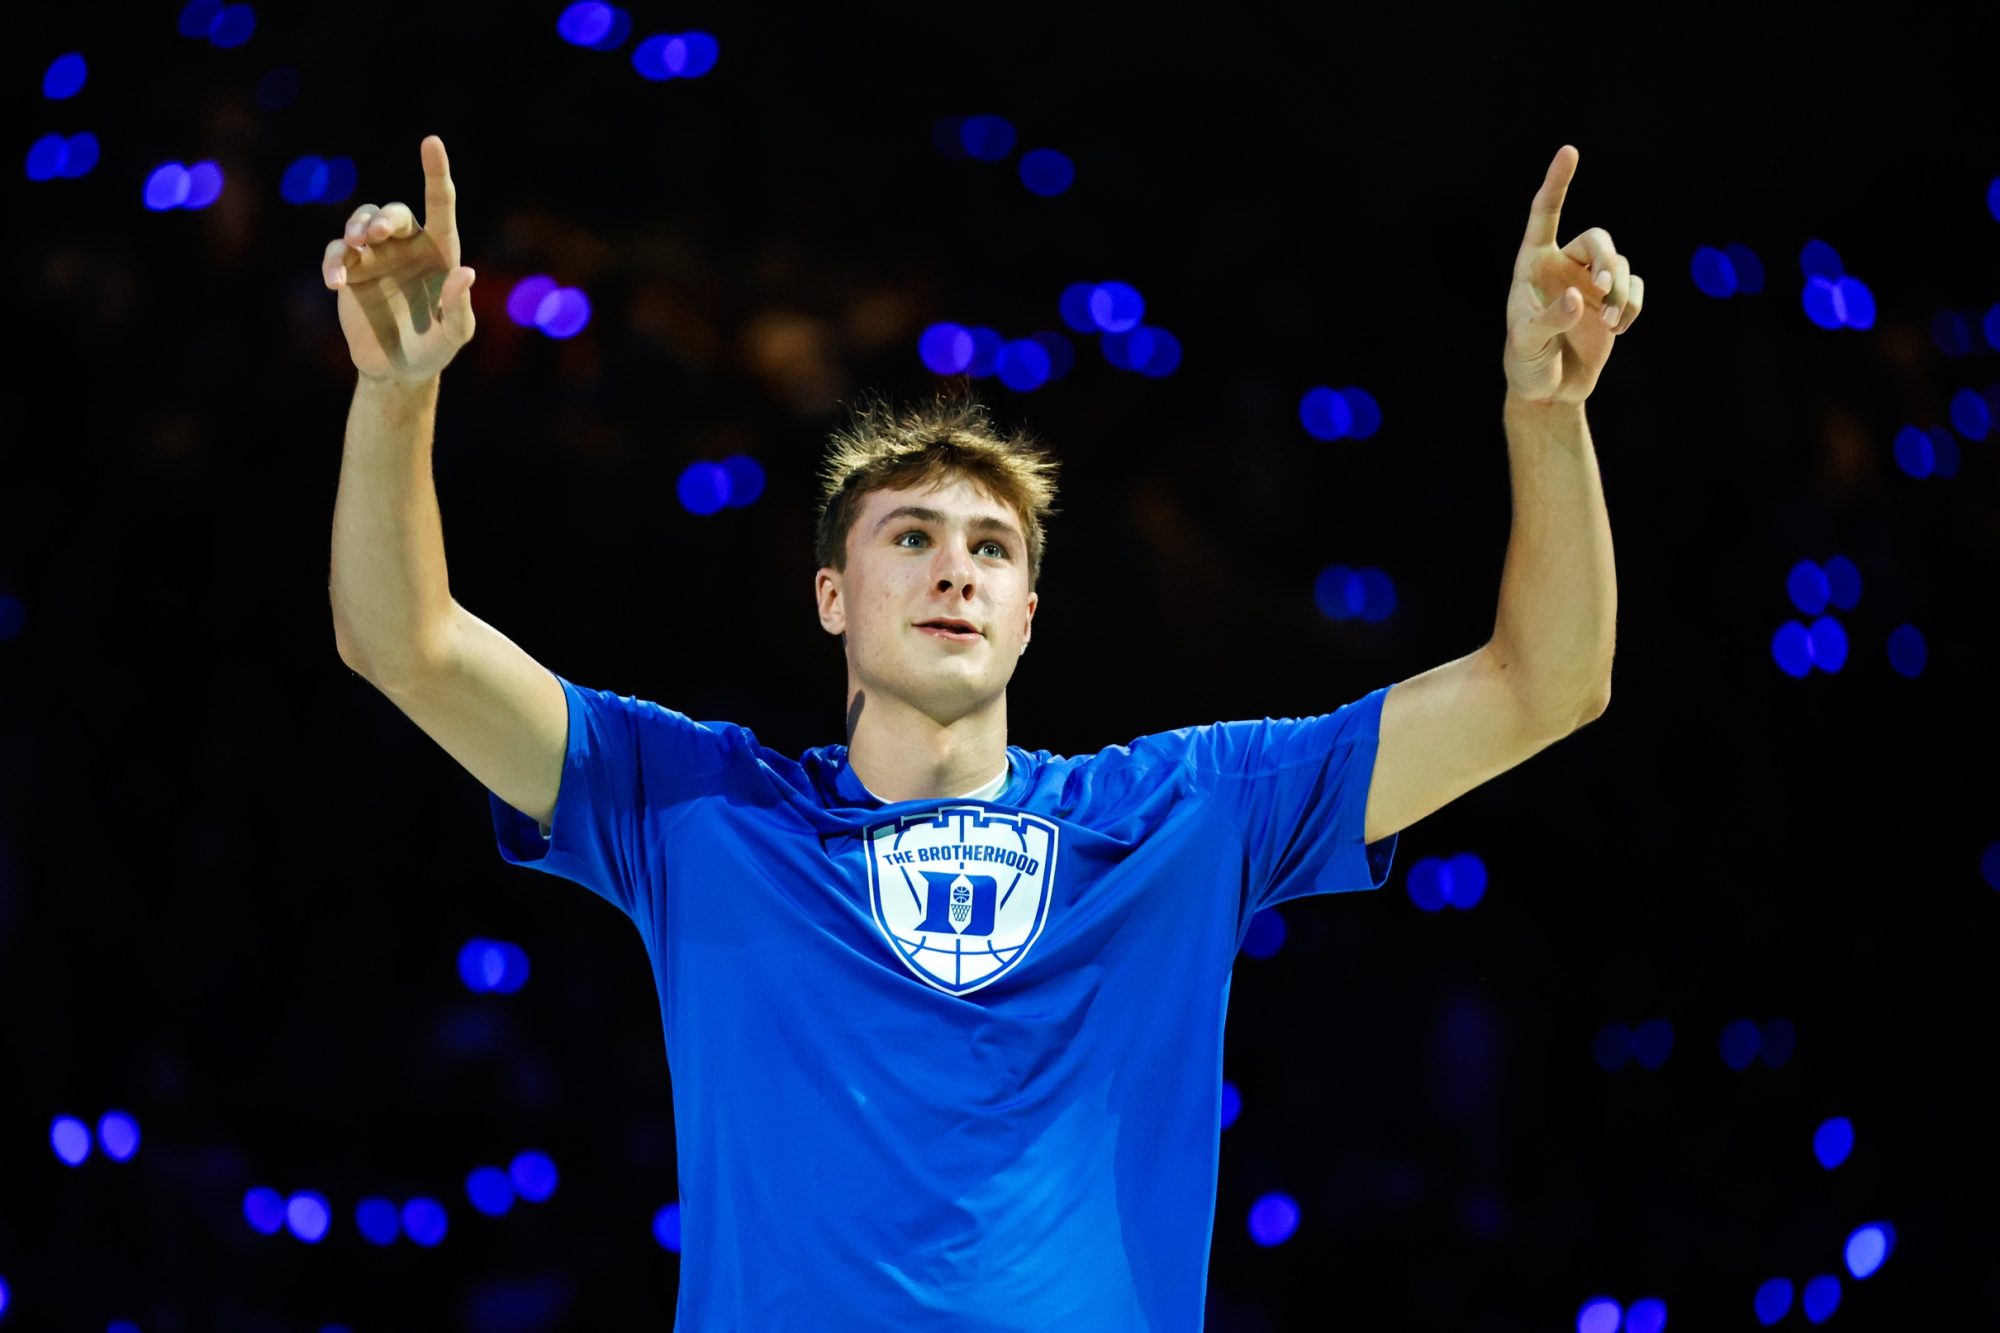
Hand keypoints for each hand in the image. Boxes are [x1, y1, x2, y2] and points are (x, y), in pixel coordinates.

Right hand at [321, 135, 475, 384]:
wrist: (398, 370)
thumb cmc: (435, 349)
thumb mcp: (454, 336)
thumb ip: (459, 308)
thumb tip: (465, 273)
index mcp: (440, 252)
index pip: (440, 204)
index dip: (435, 172)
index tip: (431, 141)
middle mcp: (407, 246)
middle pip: (393, 213)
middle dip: (383, 219)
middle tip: (376, 234)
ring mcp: (376, 256)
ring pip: (361, 222)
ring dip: (357, 228)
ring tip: (355, 247)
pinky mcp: (350, 270)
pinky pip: (337, 253)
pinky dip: (334, 261)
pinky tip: (337, 282)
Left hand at [1502, 145, 1642, 404]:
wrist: (1549, 392)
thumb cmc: (1527, 364)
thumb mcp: (1527, 344)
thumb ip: (1550, 320)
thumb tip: (1579, 298)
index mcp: (1532, 265)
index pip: (1544, 215)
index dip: (1557, 183)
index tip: (1569, 151)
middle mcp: (1563, 266)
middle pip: (1598, 239)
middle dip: (1608, 261)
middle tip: (1605, 290)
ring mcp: (1591, 283)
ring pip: (1621, 263)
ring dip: (1621, 292)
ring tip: (1611, 324)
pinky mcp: (1613, 302)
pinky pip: (1635, 287)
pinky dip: (1633, 306)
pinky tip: (1619, 329)